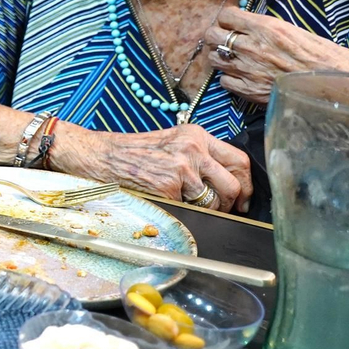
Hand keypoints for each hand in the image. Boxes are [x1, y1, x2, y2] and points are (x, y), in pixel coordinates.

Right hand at [52, 123, 251, 211]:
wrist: (101, 155)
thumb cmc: (133, 152)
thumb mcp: (172, 142)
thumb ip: (199, 155)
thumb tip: (226, 181)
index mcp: (196, 136)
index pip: (239, 160)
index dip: (247, 184)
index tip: (244, 198)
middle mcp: (192, 150)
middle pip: (233, 185)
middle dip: (232, 204)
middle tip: (224, 211)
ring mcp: (181, 170)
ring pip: (214, 202)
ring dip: (207, 211)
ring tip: (189, 205)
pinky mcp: (168, 188)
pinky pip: (190, 210)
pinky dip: (183, 212)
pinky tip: (167, 202)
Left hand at [205, 7, 348, 103]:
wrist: (340, 89)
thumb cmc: (328, 58)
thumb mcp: (300, 33)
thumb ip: (272, 30)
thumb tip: (257, 28)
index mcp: (266, 28)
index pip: (226, 15)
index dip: (228, 19)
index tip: (233, 23)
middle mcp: (251, 46)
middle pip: (212, 36)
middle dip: (218, 36)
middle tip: (227, 41)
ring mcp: (247, 70)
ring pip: (214, 59)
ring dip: (221, 58)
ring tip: (234, 60)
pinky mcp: (249, 91)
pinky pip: (224, 82)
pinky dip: (230, 79)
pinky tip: (242, 78)